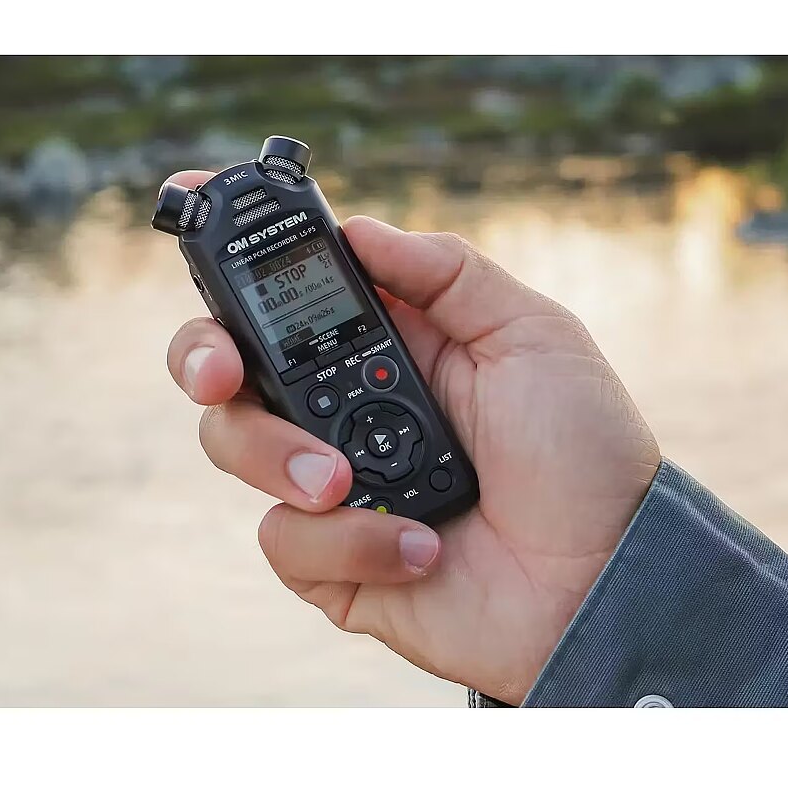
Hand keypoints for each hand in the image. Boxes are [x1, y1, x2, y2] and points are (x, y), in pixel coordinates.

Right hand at [165, 175, 660, 703]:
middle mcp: (342, 408)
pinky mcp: (331, 562)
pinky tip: (418, 545)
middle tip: (224, 370)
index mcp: (383, 346)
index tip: (183, 208)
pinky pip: (286, 539)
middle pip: (227, 364)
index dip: (231, 256)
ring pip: (234, 446)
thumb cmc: (583, 453)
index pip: (289, 291)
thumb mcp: (531, 335)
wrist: (604, 580)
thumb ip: (445, 272)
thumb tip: (361, 230)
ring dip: (282, 457)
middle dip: (203, 355)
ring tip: (351, 478)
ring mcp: (330, 485)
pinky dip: (350, 541)